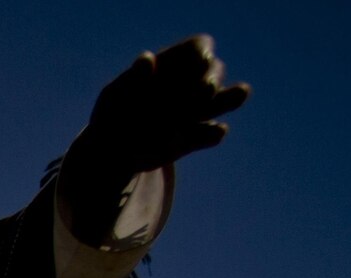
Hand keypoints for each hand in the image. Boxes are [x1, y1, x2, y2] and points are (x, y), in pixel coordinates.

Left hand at [86, 34, 249, 174]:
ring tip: (240, 92)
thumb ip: (134, 80)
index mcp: (170, 67)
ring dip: (233, 97)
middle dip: (212, 79)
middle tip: (200, 91)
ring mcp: (195, 112)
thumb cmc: (110, 118)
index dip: (203, 53)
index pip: (200, 47)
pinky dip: (214, 133)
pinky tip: (203, 134)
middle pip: (215, 71)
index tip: (200, 62)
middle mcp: (187, 85)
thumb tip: (147, 58)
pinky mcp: (196, 137)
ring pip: (226, 99)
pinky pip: (216, 133)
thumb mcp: (115, 98)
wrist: (111, 156)